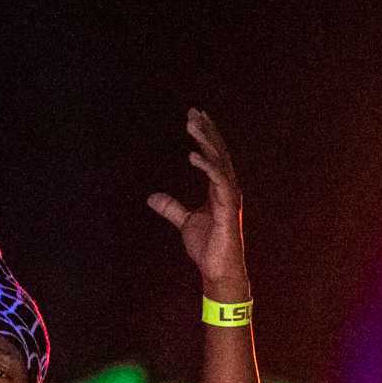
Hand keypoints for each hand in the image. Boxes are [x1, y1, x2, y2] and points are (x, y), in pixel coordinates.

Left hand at [147, 108, 248, 297]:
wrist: (218, 270)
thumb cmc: (208, 247)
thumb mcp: (185, 222)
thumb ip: (172, 207)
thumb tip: (151, 197)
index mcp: (219, 189)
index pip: (214, 155)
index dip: (206, 135)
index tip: (196, 116)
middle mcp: (227, 189)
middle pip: (218, 153)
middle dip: (207, 131)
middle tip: (193, 112)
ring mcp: (229, 198)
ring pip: (220, 162)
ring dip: (206, 142)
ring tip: (193, 125)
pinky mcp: (228, 209)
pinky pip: (218, 182)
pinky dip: (207, 167)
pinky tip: (193, 155)